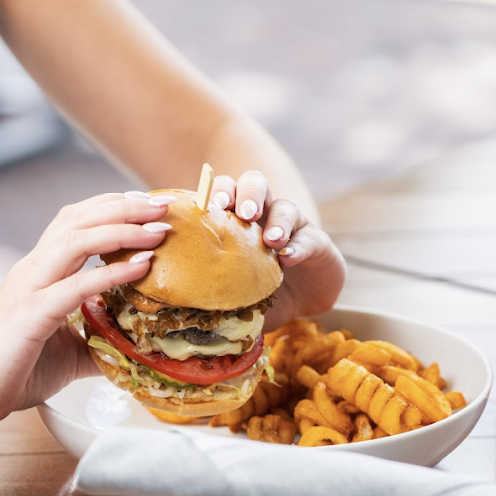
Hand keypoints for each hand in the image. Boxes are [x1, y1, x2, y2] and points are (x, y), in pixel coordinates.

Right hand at [0, 191, 174, 429]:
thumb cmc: (13, 369)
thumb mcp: (69, 349)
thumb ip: (99, 338)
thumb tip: (138, 345)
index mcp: (40, 270)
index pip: (76, 221)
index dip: (113, 207)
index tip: (149, 206)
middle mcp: (33, 269)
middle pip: (80, 219)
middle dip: (126, 208)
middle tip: (163, 206)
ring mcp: (29, 288)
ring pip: (76, 240)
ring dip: (122, 230)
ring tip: (158, 229)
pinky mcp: (30, 314)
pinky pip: (75, 285)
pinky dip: (111, 273)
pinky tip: (141, 267)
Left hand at [210, 170, 346, 329]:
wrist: (301, 304)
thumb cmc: (259, 293)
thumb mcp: (232, 293)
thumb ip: (211, 293)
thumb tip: (178, 311)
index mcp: (236, 219)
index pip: (223, 192)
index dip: (214, 192)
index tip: (207, 207)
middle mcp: (264, 214)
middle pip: (255, 184)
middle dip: (247, 194)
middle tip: (245, 214)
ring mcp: (293, 226)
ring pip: (285, 206)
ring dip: (277, 221)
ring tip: (271, 241)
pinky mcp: (317, 243)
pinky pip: (309, 238)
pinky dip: (299, 246)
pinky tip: (289, 258)